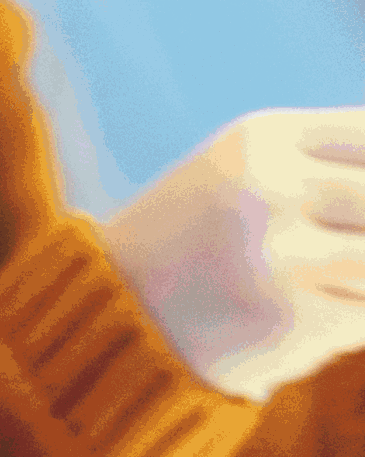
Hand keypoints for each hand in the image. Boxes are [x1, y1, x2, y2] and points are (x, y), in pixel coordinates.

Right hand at [102, 106, 364, 400]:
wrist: (116, 313)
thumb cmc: (207, 235)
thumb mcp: (254, 171)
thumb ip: (336, 162)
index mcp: (264, 138)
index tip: (358, 208)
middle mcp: (269, 186)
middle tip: (349, 247)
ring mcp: (279, 252)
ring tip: (336, 281)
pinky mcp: (290, 319)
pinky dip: (358, 317)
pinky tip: (323, 316)